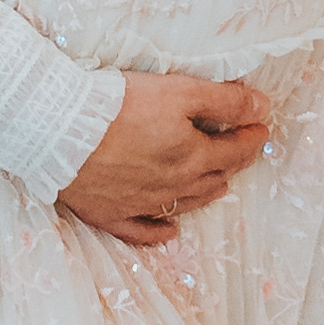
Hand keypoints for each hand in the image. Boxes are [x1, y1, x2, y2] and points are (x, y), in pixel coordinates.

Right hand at [59, 72, 273, 244]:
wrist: (60, 133)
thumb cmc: (120, 106)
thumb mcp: (179, 92)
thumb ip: (224, 100)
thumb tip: (263, 107)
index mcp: (193, 158)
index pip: (235, 151)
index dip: (252, 137)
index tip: (261, 127)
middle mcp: (173, 187)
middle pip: (213, 178)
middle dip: (233, 162)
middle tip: (242, 150)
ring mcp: (140, 205)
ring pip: (184, 204)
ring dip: (206, 192)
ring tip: (219, 183)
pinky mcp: (109, 214)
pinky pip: (142, 231)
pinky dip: (160, 232)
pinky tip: (170, 231)